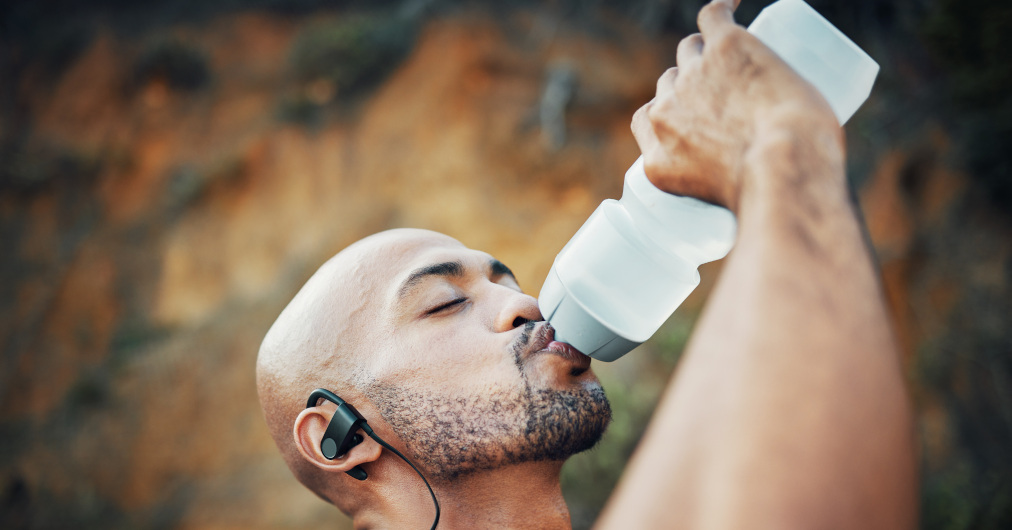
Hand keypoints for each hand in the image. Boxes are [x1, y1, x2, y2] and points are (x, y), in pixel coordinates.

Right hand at [632, 0, 841, 210]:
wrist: (786, 168)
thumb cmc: (774, 195)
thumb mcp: (733, 206)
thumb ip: (730, 195)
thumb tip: (761, 194)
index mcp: (658, 161)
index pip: (647, 120)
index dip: (669, 112)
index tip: (693, 117)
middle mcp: (667, 116)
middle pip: (671, 83)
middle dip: (694, 85)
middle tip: (732, 95)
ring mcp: (694, 77)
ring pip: (692, 49)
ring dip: (709, 51)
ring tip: (738, 59)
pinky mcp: (726, 47)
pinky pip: (714, 14)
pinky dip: (725, 7)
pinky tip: (738, 6)